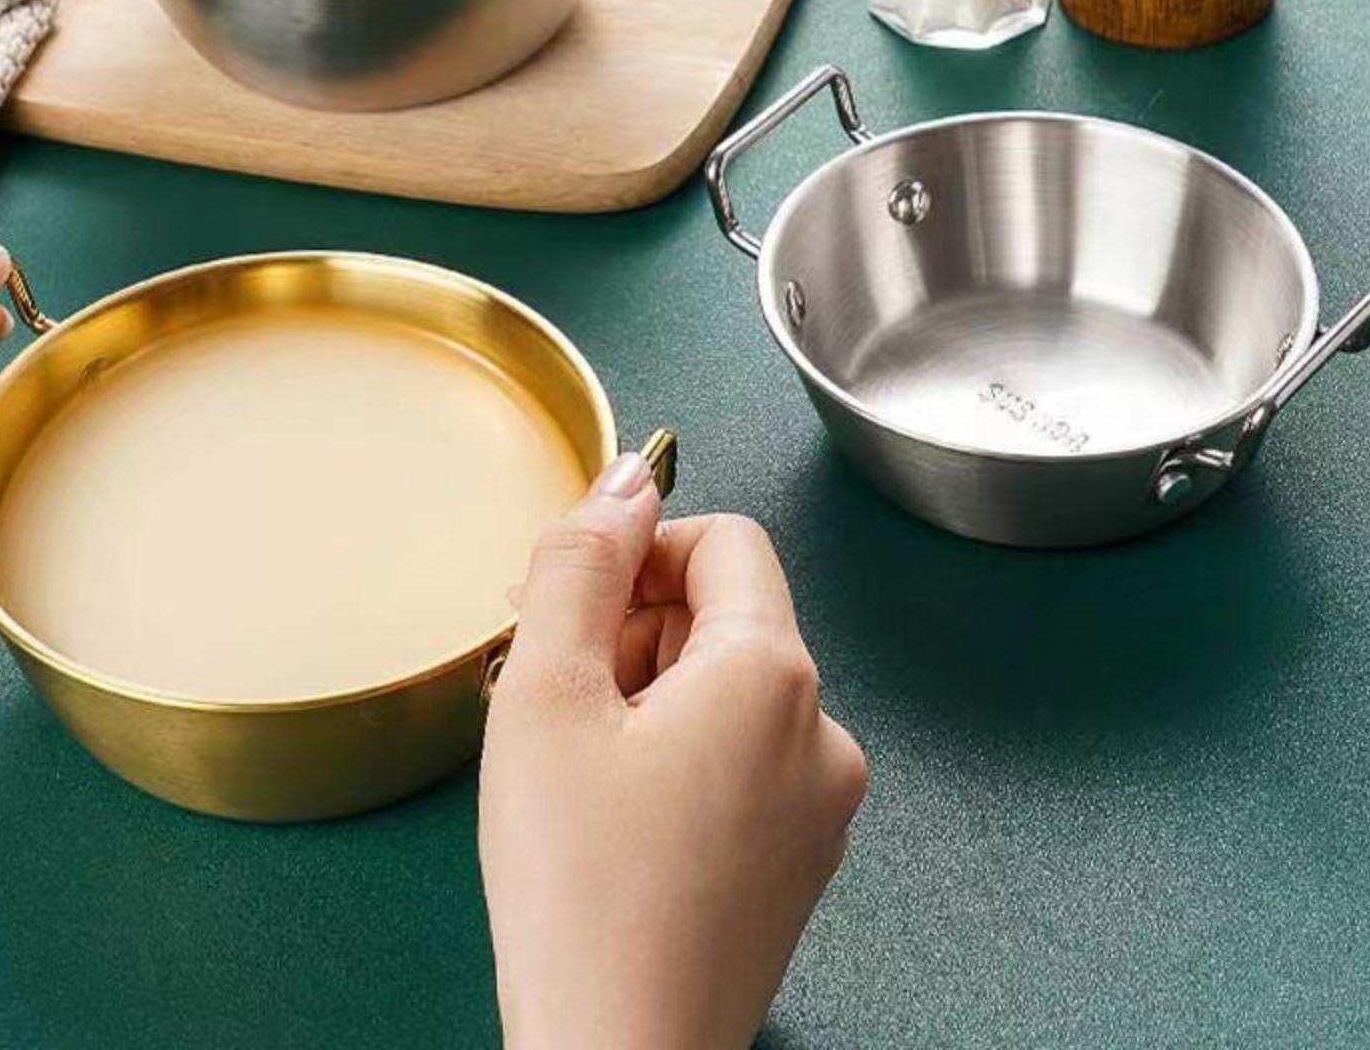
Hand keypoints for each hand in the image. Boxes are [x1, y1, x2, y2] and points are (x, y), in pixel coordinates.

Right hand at [480, 453, 866, 1049]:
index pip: (722, 539)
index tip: (571, 609)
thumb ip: (583, 562)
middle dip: (633, 634)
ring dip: (647, 698)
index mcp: (774, 675)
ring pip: (727, 691)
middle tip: (556, 701)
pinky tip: (615, 820)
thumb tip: (627, 477)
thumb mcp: (548, 692)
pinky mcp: (800, 861)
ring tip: (578, 771)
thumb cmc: (577, 891)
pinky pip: (741, 761)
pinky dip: (676, 760)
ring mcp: (821, 805)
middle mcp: (822, 732)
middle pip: (725, 615)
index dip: (637, 554)